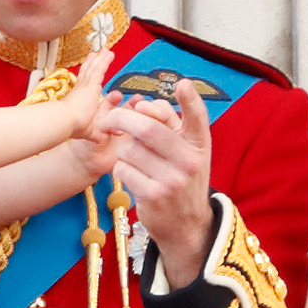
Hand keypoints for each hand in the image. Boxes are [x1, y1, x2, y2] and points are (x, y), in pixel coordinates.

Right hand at [56, 50, 117, 136]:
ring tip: (106, 50)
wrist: (65, 121)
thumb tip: (100, 141)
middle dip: (92, 63)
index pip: (83, 84)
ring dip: (101, 59)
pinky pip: (99, 70)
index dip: (86, 76)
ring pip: (94, 69)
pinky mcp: (91, 85)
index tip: (89, 70)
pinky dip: (104, 61)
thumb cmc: (72, 127)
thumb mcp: (89, 131)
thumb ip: (96, 134)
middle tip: (95, 54)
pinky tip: (109, 53)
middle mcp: (81, 90)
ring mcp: (86, 86)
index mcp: (78, 99)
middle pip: (88, 73)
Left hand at [104, 79, 215, 288]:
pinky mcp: (154, 195)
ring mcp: (173, 179)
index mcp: (199, 145)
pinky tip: (133, 177)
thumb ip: (170, 126)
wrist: (186, 223)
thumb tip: (142, 104)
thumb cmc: (181, 177)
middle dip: (121, 118)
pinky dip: (121, 170)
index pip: (198, 119)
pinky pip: (122, 169)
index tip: (184, 84)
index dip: (191, 101)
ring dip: (123, 151)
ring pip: (129, 148)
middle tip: (109, 119)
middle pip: (147, 128)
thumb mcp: (186, 153)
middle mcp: (190, 161)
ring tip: (135, 161)